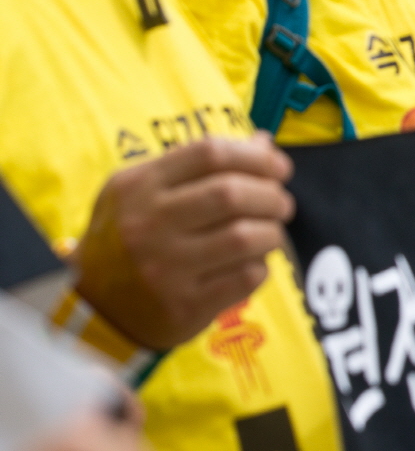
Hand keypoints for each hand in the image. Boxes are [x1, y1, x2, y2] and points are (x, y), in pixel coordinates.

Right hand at [71, 136, 293, 350]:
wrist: (97, 308)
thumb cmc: (131, 237)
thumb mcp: (146, 192)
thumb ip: (200, 165)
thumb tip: (263, 142)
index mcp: (137, 187)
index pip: (210, 153)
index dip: (256, 156)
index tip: (279, 168)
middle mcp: (147, 225)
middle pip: (230, 193)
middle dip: (271, 195)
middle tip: (281, 203)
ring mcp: (164, 268)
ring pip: (243, 237)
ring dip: (272, 232)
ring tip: (271, 232)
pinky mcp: (184, 305)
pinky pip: (245, 277)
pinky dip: (262, 265)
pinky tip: (254, 262)